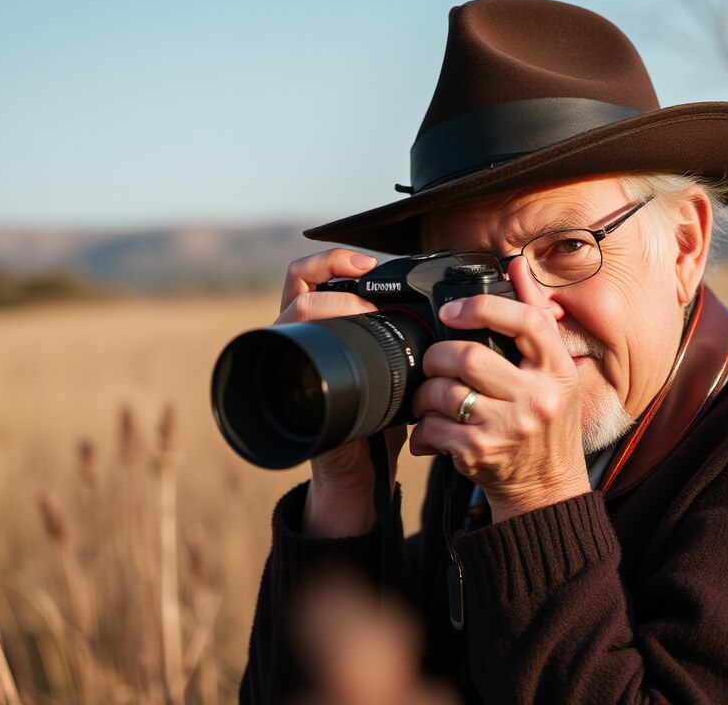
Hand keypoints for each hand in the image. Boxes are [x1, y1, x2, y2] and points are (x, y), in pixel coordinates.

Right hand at [278, 249, 404, 536]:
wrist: (362, 467)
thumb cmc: (381, 418)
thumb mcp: (397, 370)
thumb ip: (402, 340)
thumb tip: (441, 312)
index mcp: (327, 326)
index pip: (313, 274)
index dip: (336, 260)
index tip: (369, 265)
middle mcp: (303, 335)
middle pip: (301, 282)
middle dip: (338, 279)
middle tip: (372, 295)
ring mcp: (290, 354)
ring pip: (292, 304)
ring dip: (331, 301)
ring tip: (365, 314)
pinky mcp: (285, 375)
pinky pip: (286, 340)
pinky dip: (311, 330)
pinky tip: (345, 341)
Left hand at [409, 257, 589, 521]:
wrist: (547, 489)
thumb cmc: (547, 424)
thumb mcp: (554, 371)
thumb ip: (535, 317)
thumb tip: (518, 265)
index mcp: (557, 369)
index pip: (527, 322)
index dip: (483, 307)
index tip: (452, 310)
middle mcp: (538, 398)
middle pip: (470, 358)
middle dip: (438, 357)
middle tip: (434, 363)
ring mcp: (510, 427)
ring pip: (444, 393)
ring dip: (425, 394)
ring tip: (428, 398)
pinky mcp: (482, 453)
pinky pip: (433, 429)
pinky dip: (422, 429)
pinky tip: (430, 431)